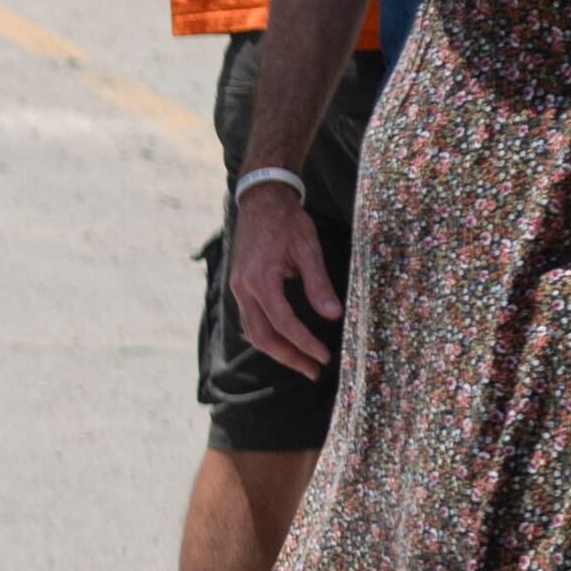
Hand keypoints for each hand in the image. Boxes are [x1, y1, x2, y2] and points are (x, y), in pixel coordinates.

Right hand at [227, 181, 338, 374]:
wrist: (261, 199)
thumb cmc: (287, 221)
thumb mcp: (308, 249)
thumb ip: (319, 284)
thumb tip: (333, 316)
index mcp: (260, 280)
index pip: (284, 323)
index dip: (304, 344)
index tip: (324, 357)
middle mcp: (243, 288)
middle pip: (262, 336)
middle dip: (289, 357)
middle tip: (313, 371)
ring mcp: (237, 287)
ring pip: (253, 331)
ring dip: (278, 350)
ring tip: (303, 362)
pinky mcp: (240, 285)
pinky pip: (250, 319)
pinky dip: (268, 335)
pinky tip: (285, 341)